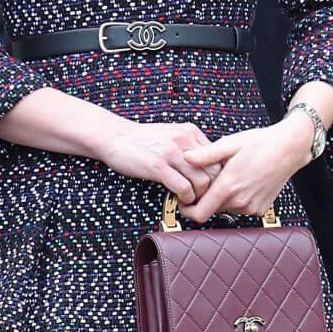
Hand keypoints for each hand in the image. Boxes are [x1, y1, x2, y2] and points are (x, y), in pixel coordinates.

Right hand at [100, 118, 218, 204]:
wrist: (114, 136)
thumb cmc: (141, 139)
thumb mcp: (171, 134)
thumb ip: (189, 146)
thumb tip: (206, 164)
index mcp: (190, 131)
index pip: (218, 157)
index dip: (216, 176)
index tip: (208, 185)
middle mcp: (184, 139)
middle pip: (214, 170)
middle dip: (210, 188)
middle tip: (201, 197)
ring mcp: (171, 152)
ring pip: (202, 181)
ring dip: (198, 196)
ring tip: (190, 200)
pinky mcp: (158, 166)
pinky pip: (183, 188)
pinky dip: (185, 198)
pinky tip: (179, 199)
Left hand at [179, 117, 310, 223]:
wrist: (290, 148)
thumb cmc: (260, 143)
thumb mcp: (230, 144)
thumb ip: (206, 155)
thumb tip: (185, 157)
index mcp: (229, 186)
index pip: (199, 214)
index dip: (187, 210)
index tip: (183, 200)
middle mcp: (240, 201)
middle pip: (211, 210)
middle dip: (205, 198)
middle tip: (208, 179)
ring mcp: (251, 207)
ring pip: (225, 208)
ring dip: (222, 198)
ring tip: (229, 176)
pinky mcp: (260, 209)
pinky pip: (239, 209)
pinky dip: (236, 199)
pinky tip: (242, 182)